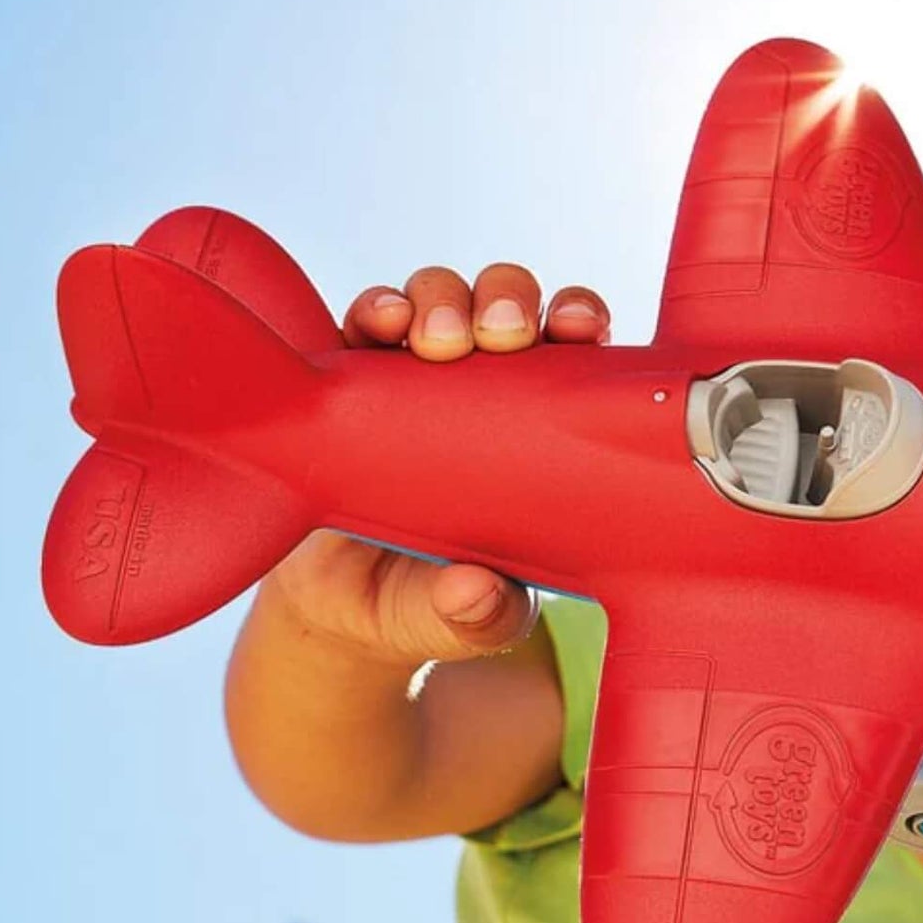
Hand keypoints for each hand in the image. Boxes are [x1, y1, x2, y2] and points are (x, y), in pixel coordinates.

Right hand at [267, 262, 610, 664]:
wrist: (340, 615)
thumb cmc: (434, 605)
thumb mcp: (467, 623)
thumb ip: (481, 616)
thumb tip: (477, 591)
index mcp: (539, 430)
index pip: (575, 355)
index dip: (581, 323)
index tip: (579, 330)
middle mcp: (484, 389)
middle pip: (508, 307)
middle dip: (508, 300)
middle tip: (500, 336)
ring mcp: (415, 378)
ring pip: (440, 299)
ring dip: (442, 299)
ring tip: (433, 339)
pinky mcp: (350, 379)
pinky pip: (365, 321)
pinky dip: (377, 309)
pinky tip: (380, 323)